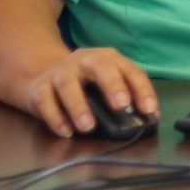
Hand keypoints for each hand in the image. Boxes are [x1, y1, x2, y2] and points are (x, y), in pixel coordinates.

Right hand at [23, 48, 157, 137]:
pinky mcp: (39, 88)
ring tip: (88, 127)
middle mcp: (85, 61)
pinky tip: (66, 131)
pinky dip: (55, 118)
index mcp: (108, 58)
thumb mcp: (108, 82)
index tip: (149, 110)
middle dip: (113, 86)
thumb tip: (150, 118)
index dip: (142, 89)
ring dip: (78, 106)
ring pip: (68, 84)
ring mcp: (60, 72)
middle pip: (100, 67)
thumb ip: (128, 96)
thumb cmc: (85, 83)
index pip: (130, 70)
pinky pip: (45, 101)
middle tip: (122, 107)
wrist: (43, 74)